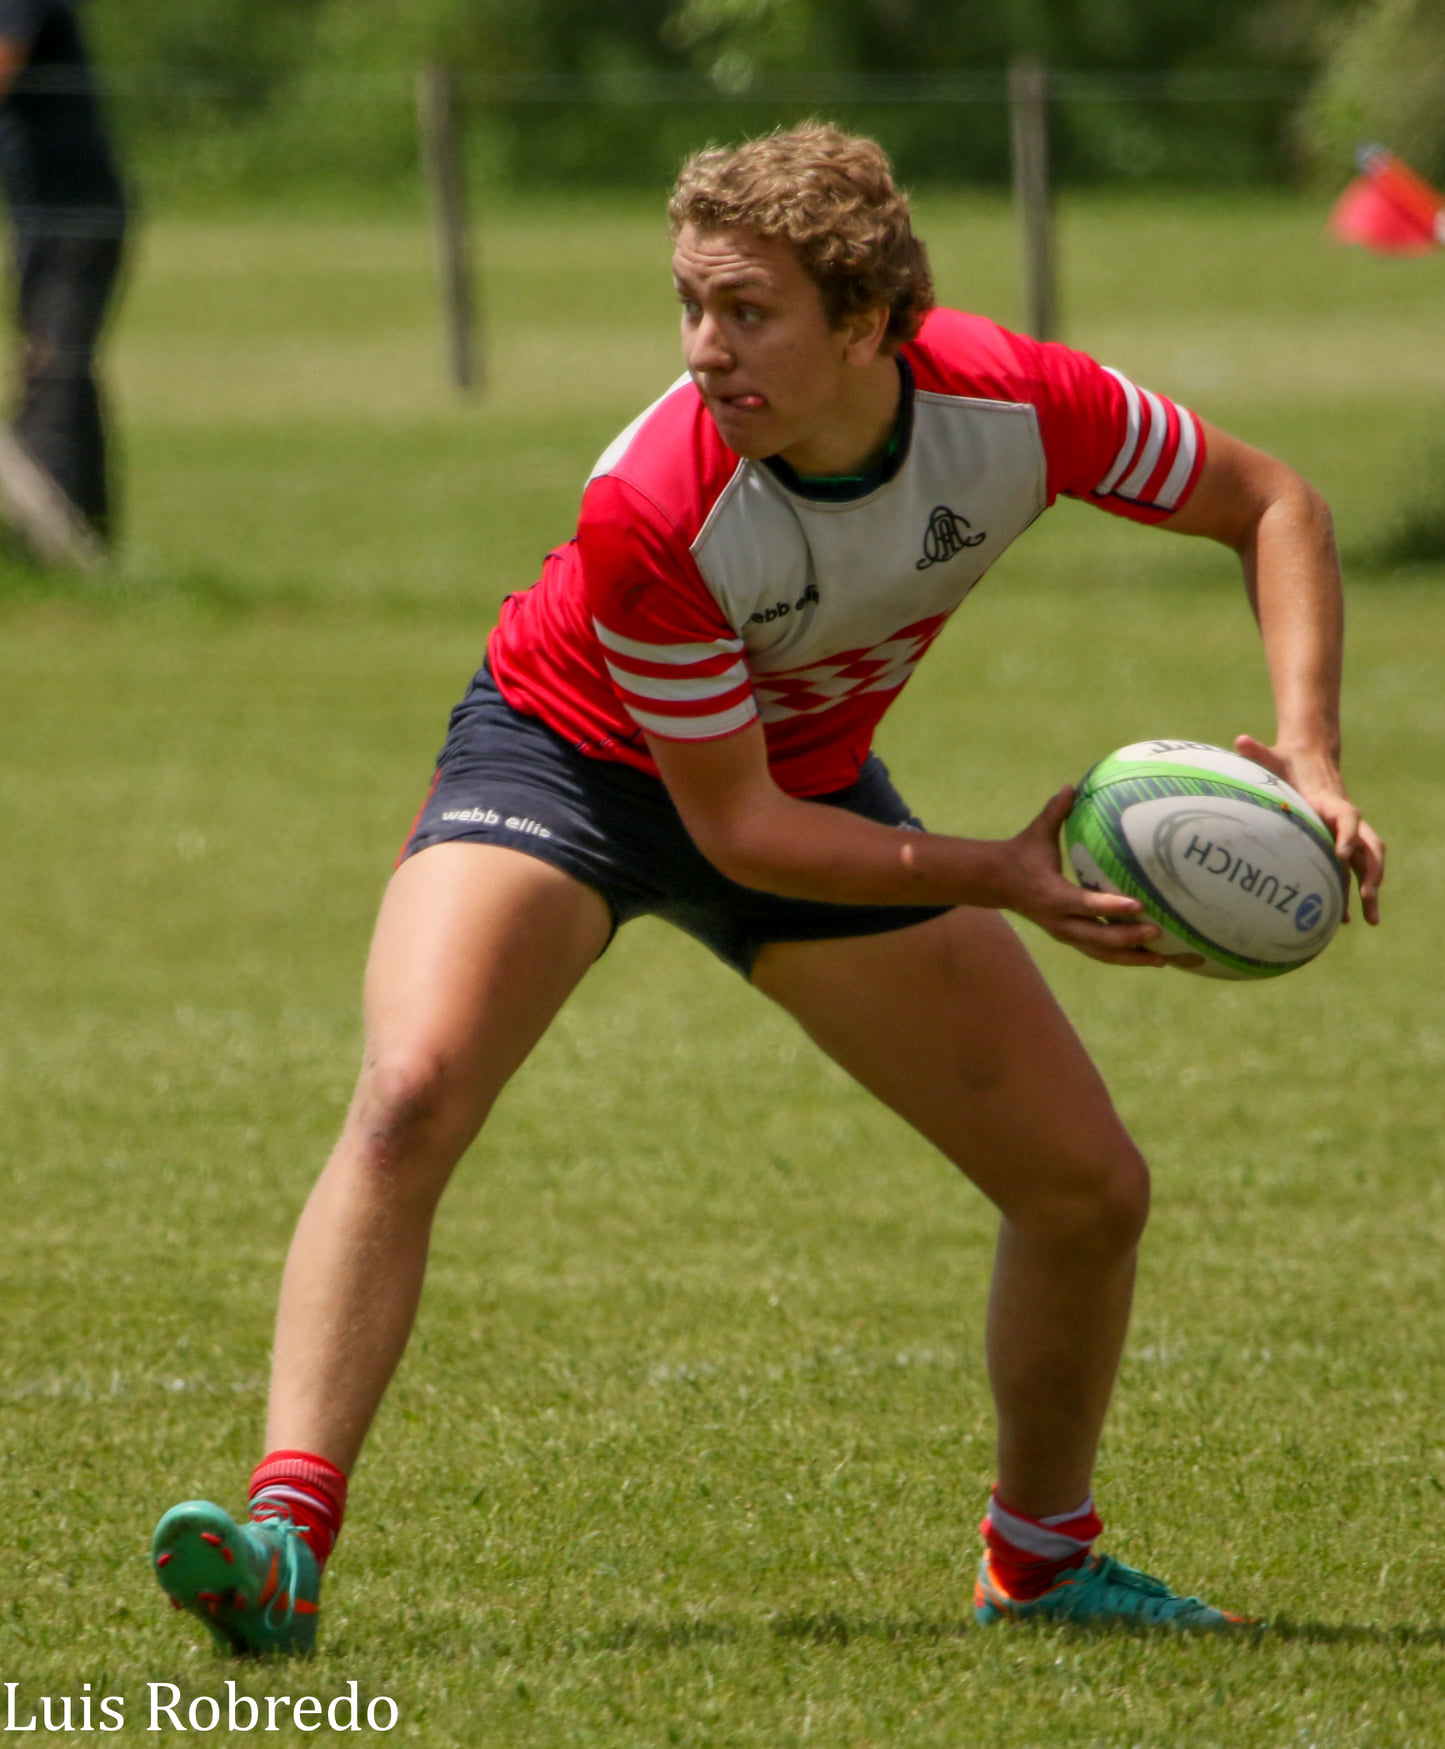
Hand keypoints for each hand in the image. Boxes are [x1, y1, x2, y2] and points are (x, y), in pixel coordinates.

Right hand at [1001, 788, 1169, 967]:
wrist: (995, 884)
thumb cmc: (1020, 854)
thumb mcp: (1036, 833)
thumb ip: (1055, 812)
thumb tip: (1071, 786)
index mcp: (1051, 895)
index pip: (1084, 904)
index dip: (1110, 906)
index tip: (1138, 905)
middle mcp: (1058, 920)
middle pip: (1096, 937)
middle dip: (1127, 937)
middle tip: (1158, 931)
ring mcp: (1063, 933)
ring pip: (1098, 952)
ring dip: (1129, 957)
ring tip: (1161, 959)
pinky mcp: (1068, 938)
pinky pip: (1096, 952)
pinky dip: (1121, 957)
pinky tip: (1145, 957)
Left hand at [1234, 735, 1383, 924]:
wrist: (1308, 758)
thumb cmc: (1287, 762)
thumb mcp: (1273, 758)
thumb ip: (1258, 752)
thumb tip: (1239, 739)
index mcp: (1331, 801)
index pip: (1348, 818)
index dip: (1348, 835)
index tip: (1342, 854)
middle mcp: (1346, 819)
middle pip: (1371, 846)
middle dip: (1373, 871)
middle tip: (1368, 896)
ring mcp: (1347, 833)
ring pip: (1368, 863)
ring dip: (1371, 889)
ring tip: (1369, 920)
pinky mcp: (1341, 844)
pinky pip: (1353, 871)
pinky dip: (1352, 893)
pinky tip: (1345, 920)